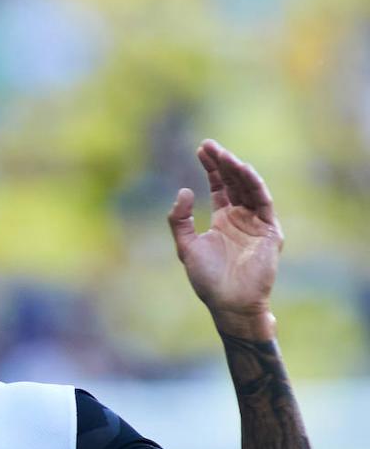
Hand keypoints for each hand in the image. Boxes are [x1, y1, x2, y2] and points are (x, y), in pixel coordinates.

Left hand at [167, 139, 282, 339]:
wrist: (228, 303)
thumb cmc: (207, 279)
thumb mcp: (186, 246)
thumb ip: (179, 220)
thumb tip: (184, 190)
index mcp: (223, 220)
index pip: (220, 187)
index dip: (212, 168)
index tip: (201, 150)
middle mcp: (241, 218)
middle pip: (234, 183)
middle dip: (223, 163)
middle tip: (210, 145)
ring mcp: (256, 223)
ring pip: (249, 189)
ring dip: (238, 171)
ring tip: (224, 155)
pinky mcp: (269, 231)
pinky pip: (263, 203)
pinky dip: (254, 185)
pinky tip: (243, 171)